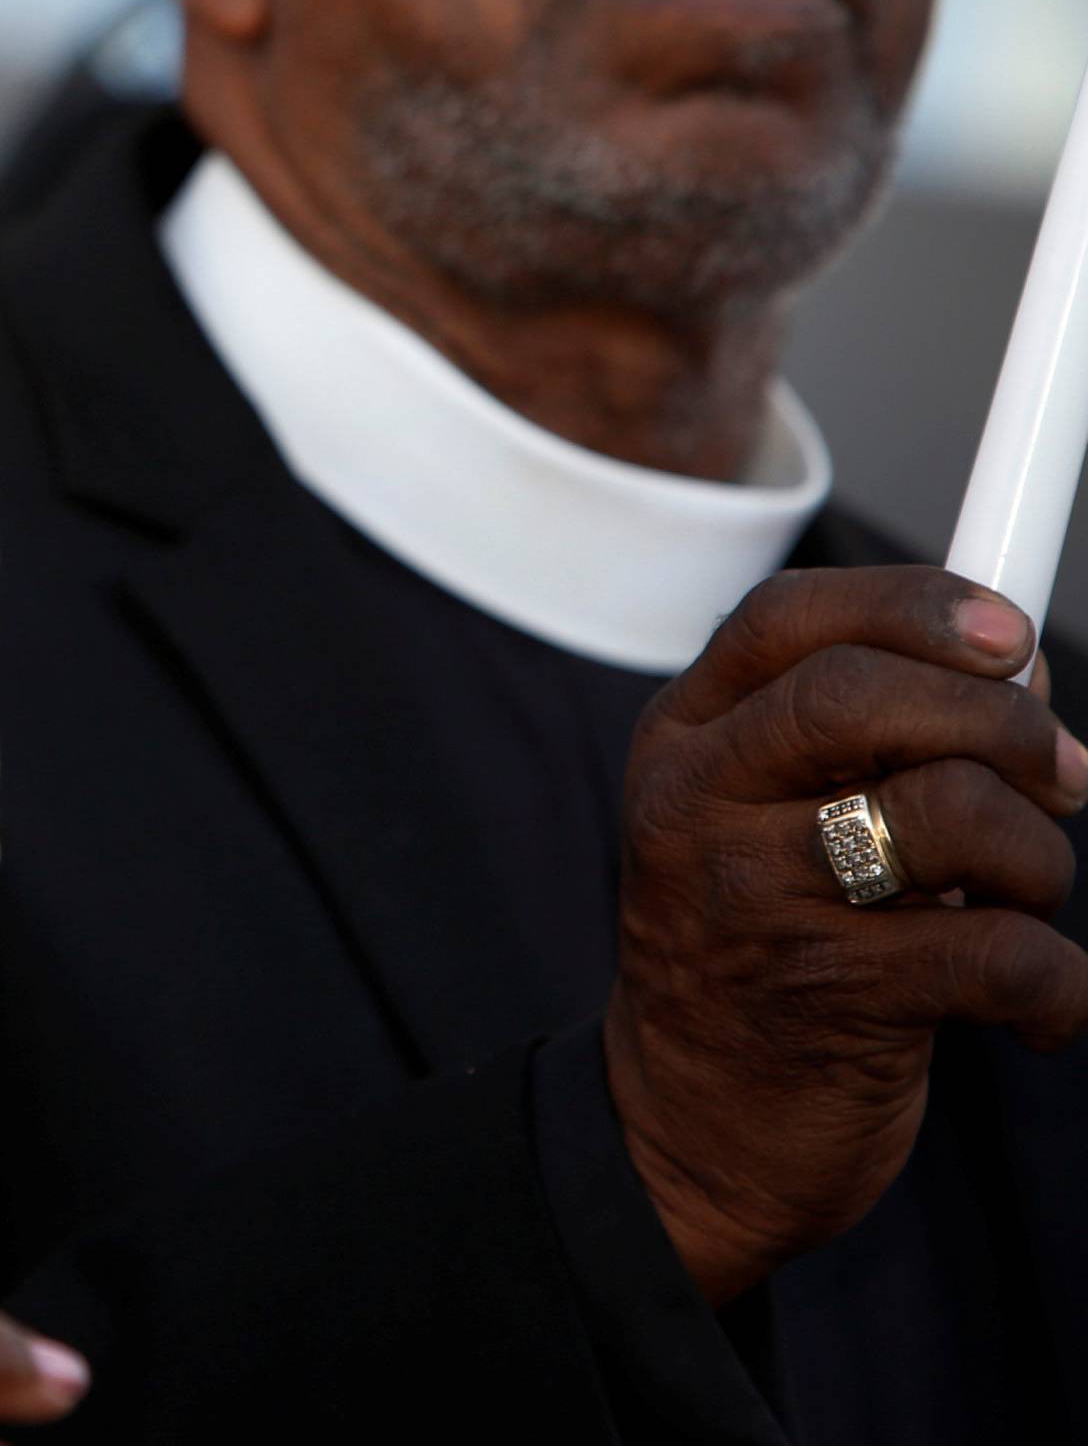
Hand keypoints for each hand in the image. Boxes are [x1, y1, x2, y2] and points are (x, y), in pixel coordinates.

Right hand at [602, 565, 1087, 1304]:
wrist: (691, 1131)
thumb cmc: (761, 947)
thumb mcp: (766, 815)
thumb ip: (868, 732)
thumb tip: (1022, 665)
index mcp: (685, 738)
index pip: (786, 619)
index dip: (911, 604)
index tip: (1011, 633)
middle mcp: (699, 802)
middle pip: (862, 694)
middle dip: (1001, 721)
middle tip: (1064, 775)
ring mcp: (753, 898)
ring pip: (949, 811)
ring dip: (1037, 858)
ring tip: (1023, 903)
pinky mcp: (828, 999)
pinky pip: (1000, 953)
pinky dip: (1060, 983)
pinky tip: (1037, 1008)